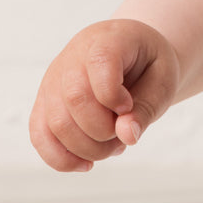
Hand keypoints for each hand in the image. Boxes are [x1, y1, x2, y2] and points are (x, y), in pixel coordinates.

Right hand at [29, 19, 180, 171]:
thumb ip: (147, 106)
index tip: (128, 105)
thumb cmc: (148, 66)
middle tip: (125, 132)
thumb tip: (127, 135)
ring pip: (56, 123)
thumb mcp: (163, 79)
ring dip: (88, 148)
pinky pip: (40, 136)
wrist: (132, 57)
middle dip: (103, 130)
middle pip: (74, 99)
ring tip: (114, 145)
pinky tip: (87, 164)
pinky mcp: (44, 103)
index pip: (99, 63)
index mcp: (106, 39)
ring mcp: (53, 80)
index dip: (114, 95)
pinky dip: (62, 158)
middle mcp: (72, 57)